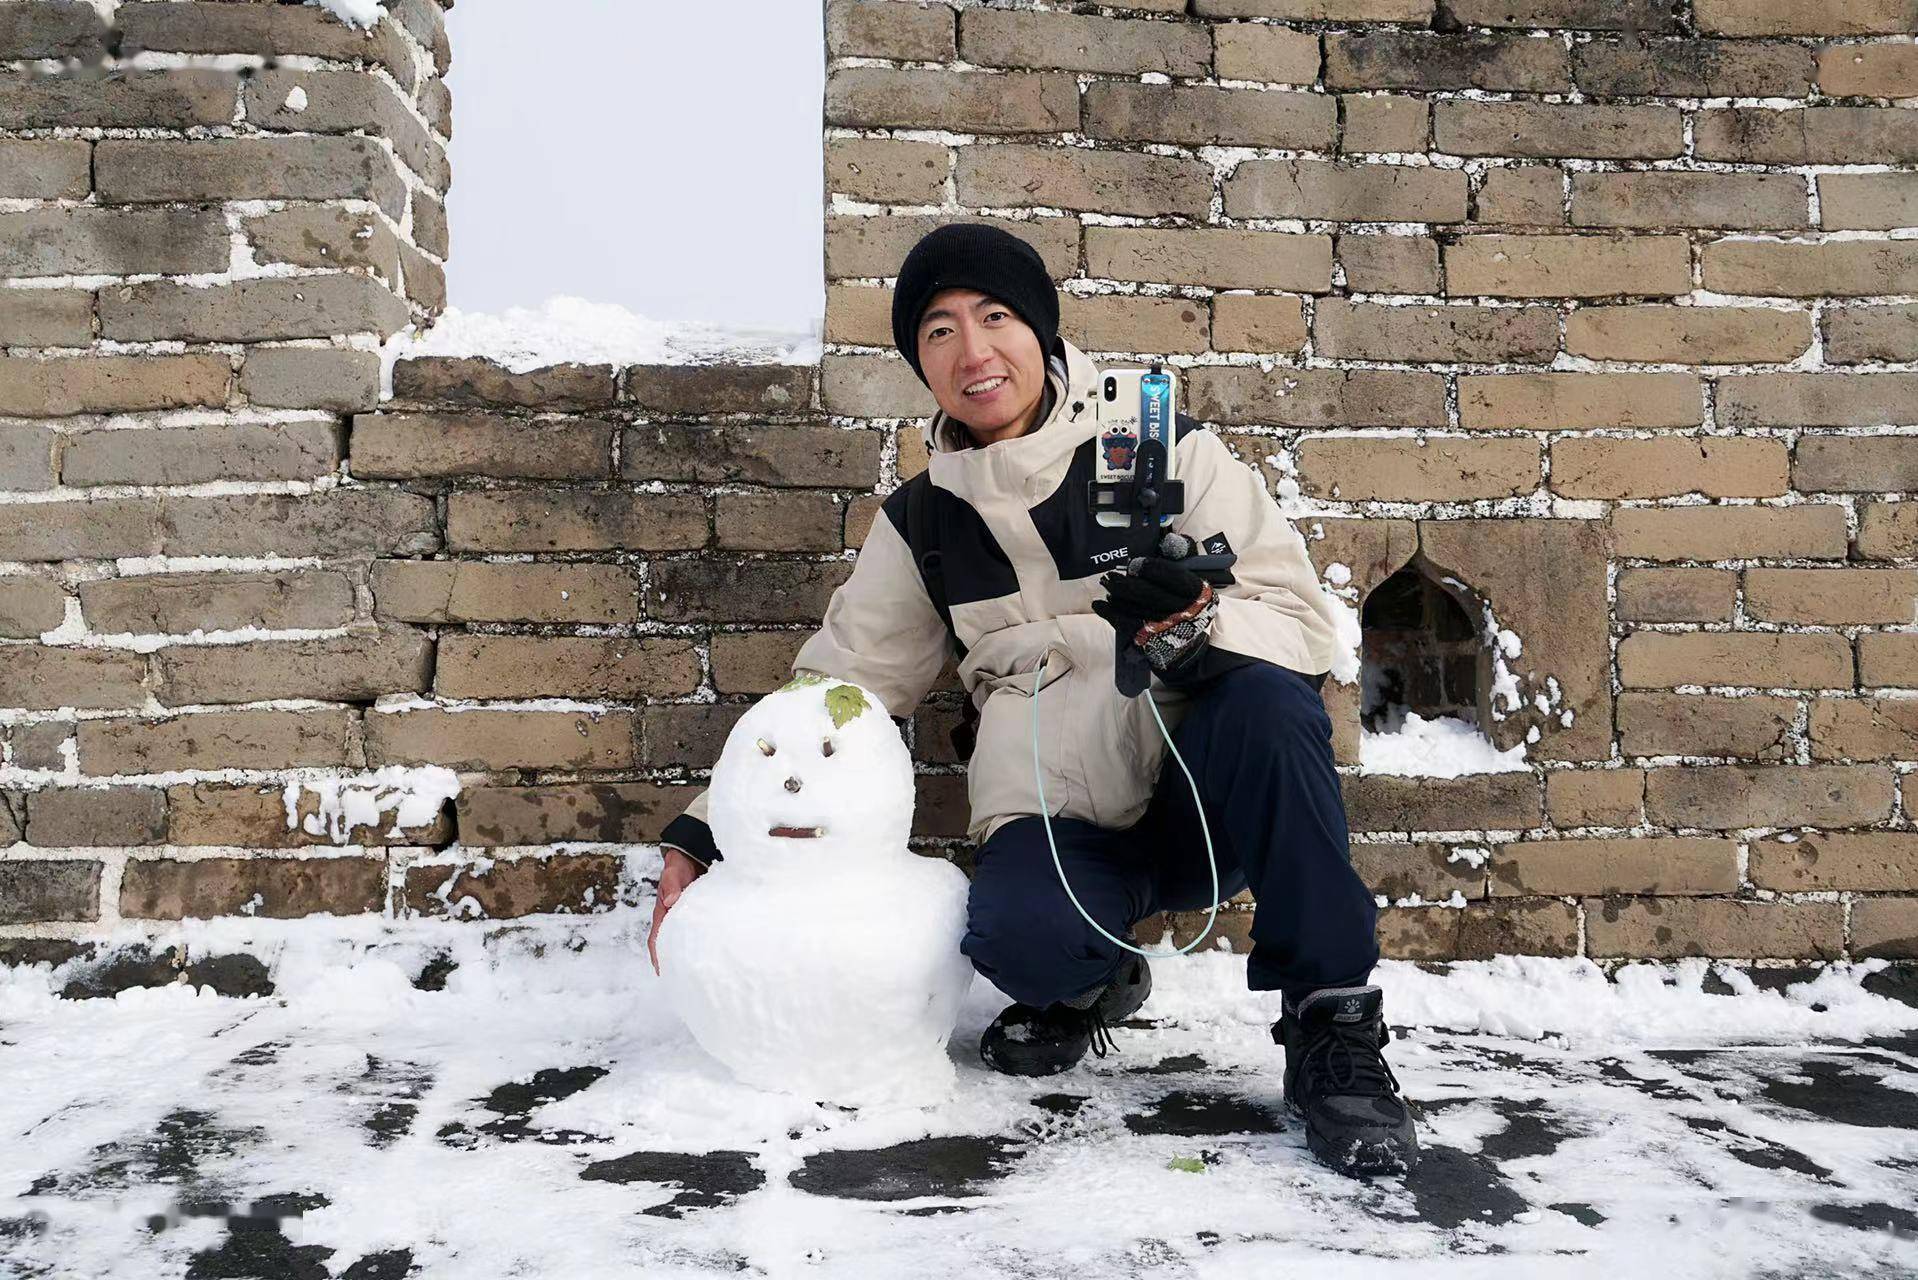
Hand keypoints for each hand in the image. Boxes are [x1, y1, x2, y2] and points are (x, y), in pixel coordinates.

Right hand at [648, 846, 706, 974]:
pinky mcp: (700, 916)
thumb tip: (672, 901)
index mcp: (663, 913)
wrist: (690, 857)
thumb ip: (671, 884)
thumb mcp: (672, 872)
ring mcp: (687, 919)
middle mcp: (673, 919)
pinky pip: (699, 933)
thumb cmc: (678, 866)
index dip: (658, 955)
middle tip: (684, 979)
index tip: (662, 970)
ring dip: (689, 954)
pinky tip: (713, 953)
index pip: (657, 938)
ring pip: (686, 940)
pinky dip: (703, 943)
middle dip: (675, 961)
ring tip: (699, 972)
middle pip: (671, 944)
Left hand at [1093, 556, 1220, 673]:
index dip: (1150, 568)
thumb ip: (1175, 561)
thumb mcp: (1189, 581)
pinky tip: (1100, 605)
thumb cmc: (1183, 604)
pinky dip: (1110, 614)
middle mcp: (1184, 611)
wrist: (1186, 645)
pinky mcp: (1150, 640)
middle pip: (1149, 594)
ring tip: (1107, 586)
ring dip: (1116, 596)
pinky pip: (1126, 625)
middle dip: (1125, 583)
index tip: (1134, 564)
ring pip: (1135, 608)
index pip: (1172, 576)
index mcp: (1196, 592)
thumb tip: (1157, 548)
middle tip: (1110, 576)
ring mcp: (1166, 628)